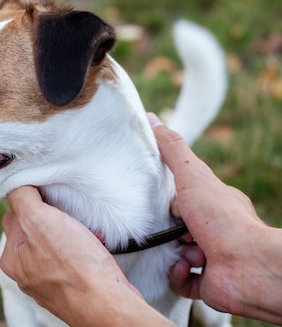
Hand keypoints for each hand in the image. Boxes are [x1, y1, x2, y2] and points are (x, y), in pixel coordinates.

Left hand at [0, 185, 174, 326]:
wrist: (108, 304)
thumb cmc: (73, 265)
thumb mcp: (38, 219)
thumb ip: (22, 198)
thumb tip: (17, 182)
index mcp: (11, 258)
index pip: (13, 214)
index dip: (31, 199)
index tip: (48, 194)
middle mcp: (27, 272)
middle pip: (35, 228)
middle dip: (53, 215)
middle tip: (68, 210)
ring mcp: (50, 281)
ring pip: (58, 242)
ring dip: (72, 230)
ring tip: (85, 229)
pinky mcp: (74, 286)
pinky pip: (75, 257)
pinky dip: (85, 247)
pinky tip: (95, 243)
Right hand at [150, 113, 281, 323]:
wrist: (248, 266)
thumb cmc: (222, 218)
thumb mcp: (191, 175)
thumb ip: (171, 149)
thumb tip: (153, 119)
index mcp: (214, 203)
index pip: (184, 197)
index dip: (170, 199)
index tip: (159, 201)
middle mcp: (215, 230)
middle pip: (176, 227)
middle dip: (166, 229)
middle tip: (165, 228)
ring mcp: (211, 257)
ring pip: (175, 253)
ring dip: (173, 252)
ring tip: (184, 250)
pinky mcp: (206, 282)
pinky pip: (180, 279)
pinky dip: (177, 273)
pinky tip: (184, 266)